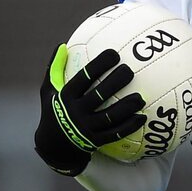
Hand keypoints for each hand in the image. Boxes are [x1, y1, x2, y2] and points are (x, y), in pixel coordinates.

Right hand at [34, 44, 145, 175]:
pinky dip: (129, 126)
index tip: (114, 54)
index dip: (99, 65)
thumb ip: (55, 69)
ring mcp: (86, 128)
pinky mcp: (96, 141)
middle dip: (115, 83)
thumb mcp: (49, 90)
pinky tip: (142, 117)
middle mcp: (76, 112)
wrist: (53, 145)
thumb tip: (62, 45)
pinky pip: (115, 133)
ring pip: (109, 117)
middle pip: (98, 96)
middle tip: (129, 71)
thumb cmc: (54, 110)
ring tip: (140, 98)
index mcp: (66, 97)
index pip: (83, 78)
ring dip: (126, 107)